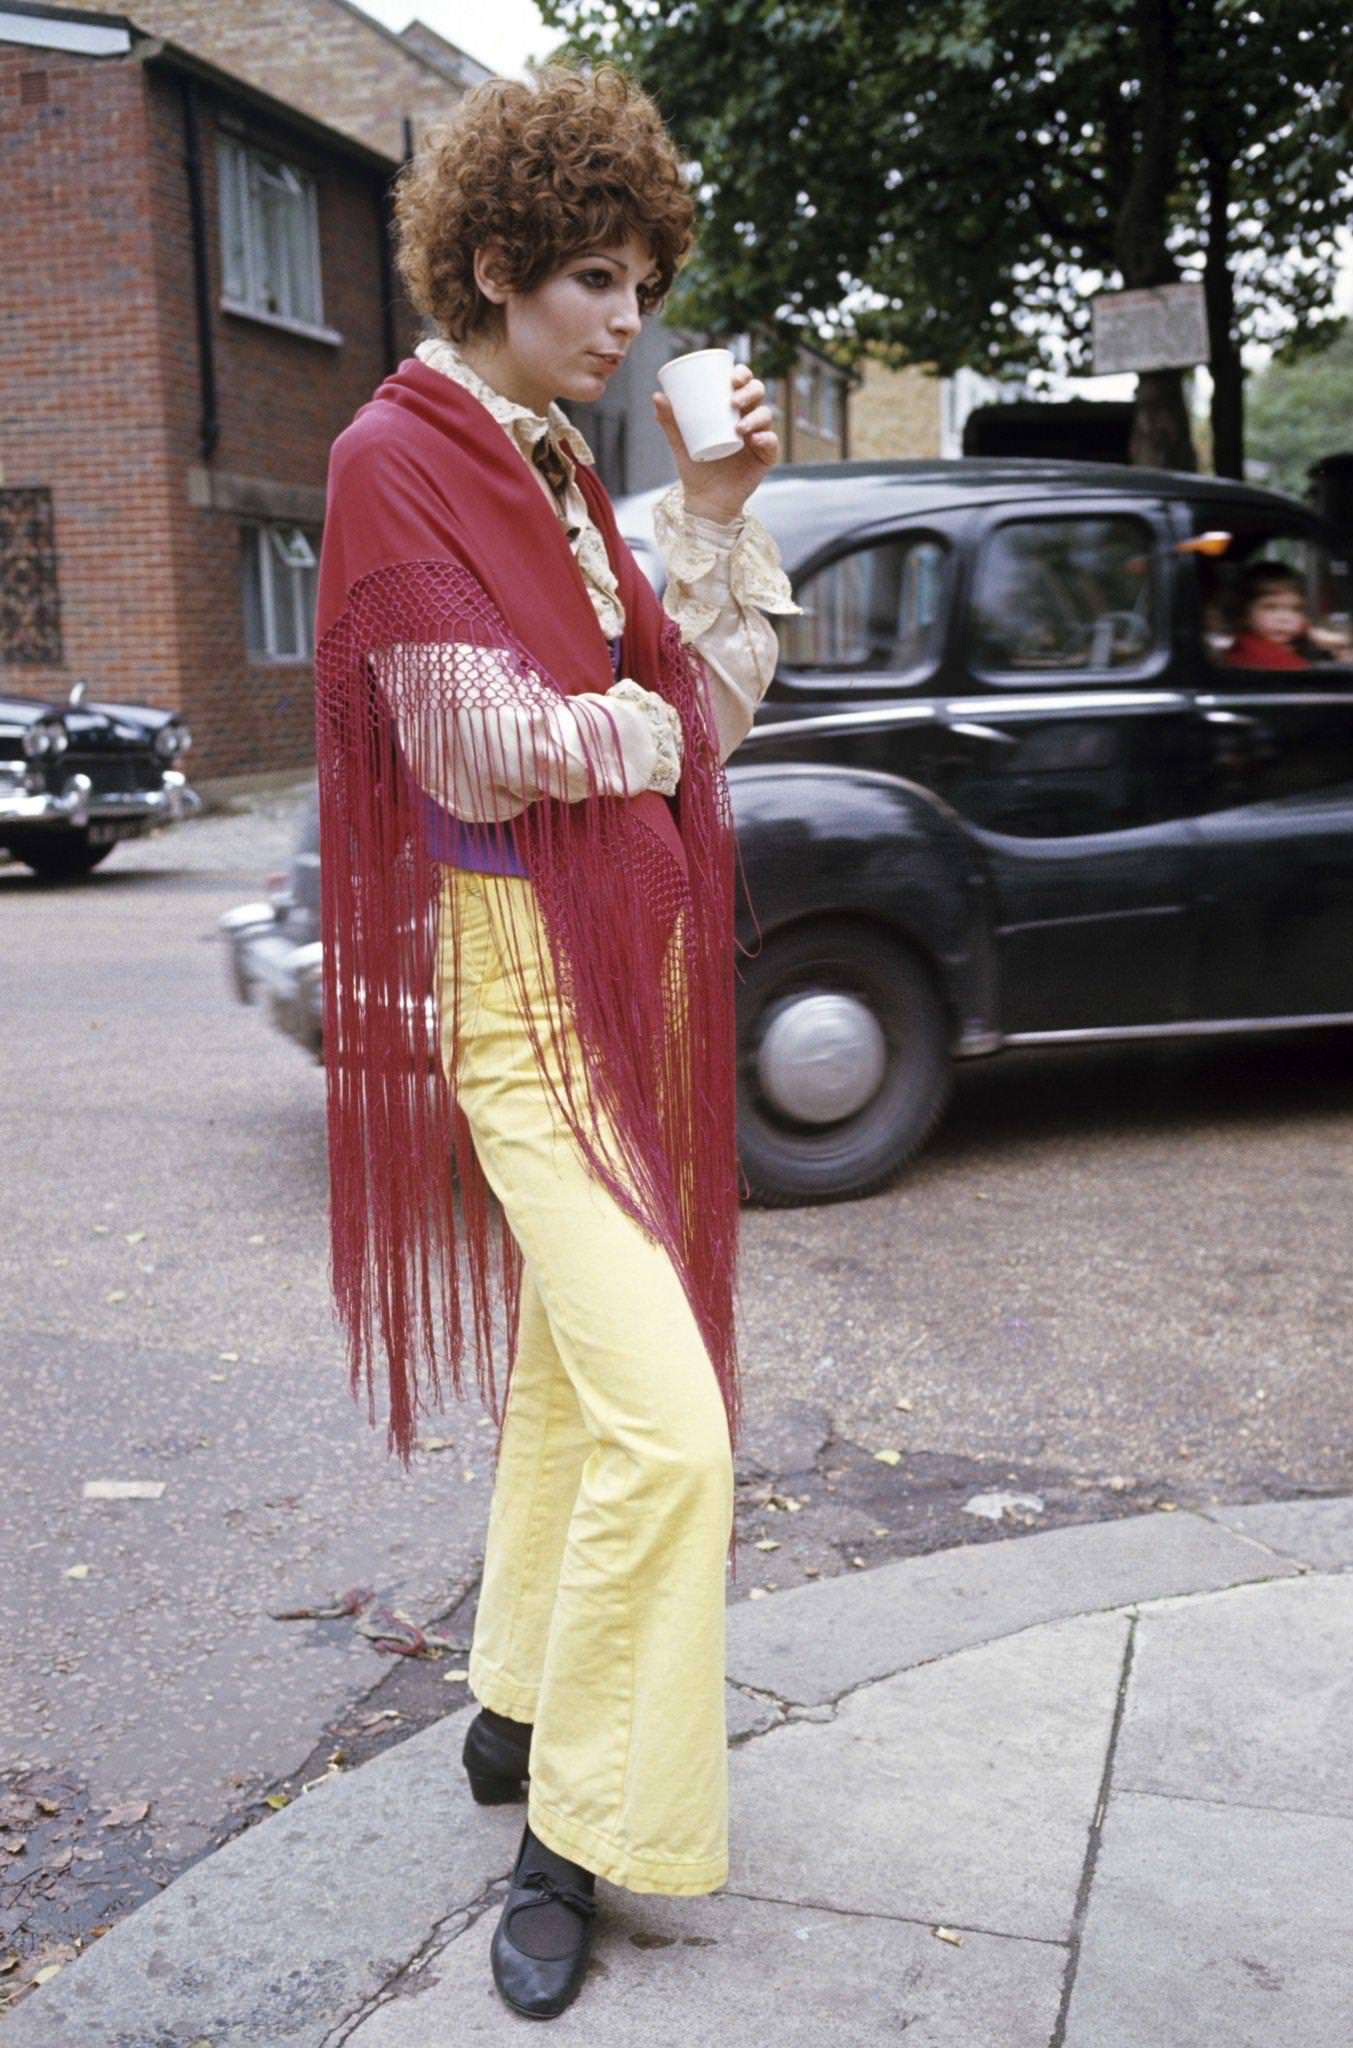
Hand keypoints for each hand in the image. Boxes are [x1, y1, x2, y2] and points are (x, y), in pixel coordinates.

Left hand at [653, 362, 778, 524]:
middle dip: (750, 392)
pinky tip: (756, 439)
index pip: (742, 384)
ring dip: (755, 417)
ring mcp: (758, 437)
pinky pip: (771, 444)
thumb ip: (669, 421)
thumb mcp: (680, 442)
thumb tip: (657, 396)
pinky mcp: (765, 458)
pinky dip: (766, 439)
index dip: (743, 374)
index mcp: (732, 410)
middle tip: (733, 401)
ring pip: (765, 416)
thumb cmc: (695, 467)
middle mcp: (748, 419)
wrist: (705, 499)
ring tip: (739, 427)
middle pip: (757, 395)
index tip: (732, 377)